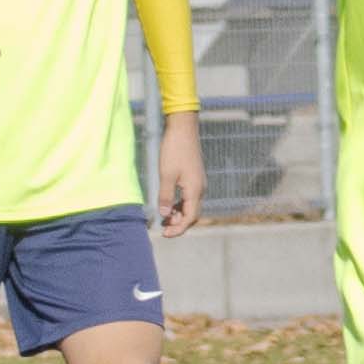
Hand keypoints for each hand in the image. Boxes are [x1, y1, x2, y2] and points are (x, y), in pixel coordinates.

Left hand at [151, 109, 203, 235]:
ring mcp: (198, 183)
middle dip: (179, 224)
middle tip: (163, 229)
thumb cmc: (174, 150)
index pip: (189, 218)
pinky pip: (190, 198)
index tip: (164, 234)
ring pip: (191, 206)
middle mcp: (200, 189)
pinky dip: (180, 205)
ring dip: (179, 215)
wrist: (183, 129)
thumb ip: (165, 197)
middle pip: (193, 215)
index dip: (178, 229)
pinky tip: (169, 205)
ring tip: (164, 219)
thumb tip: (164, 216)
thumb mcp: (166, 175)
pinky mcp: (194, 178)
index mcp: (195, 190)